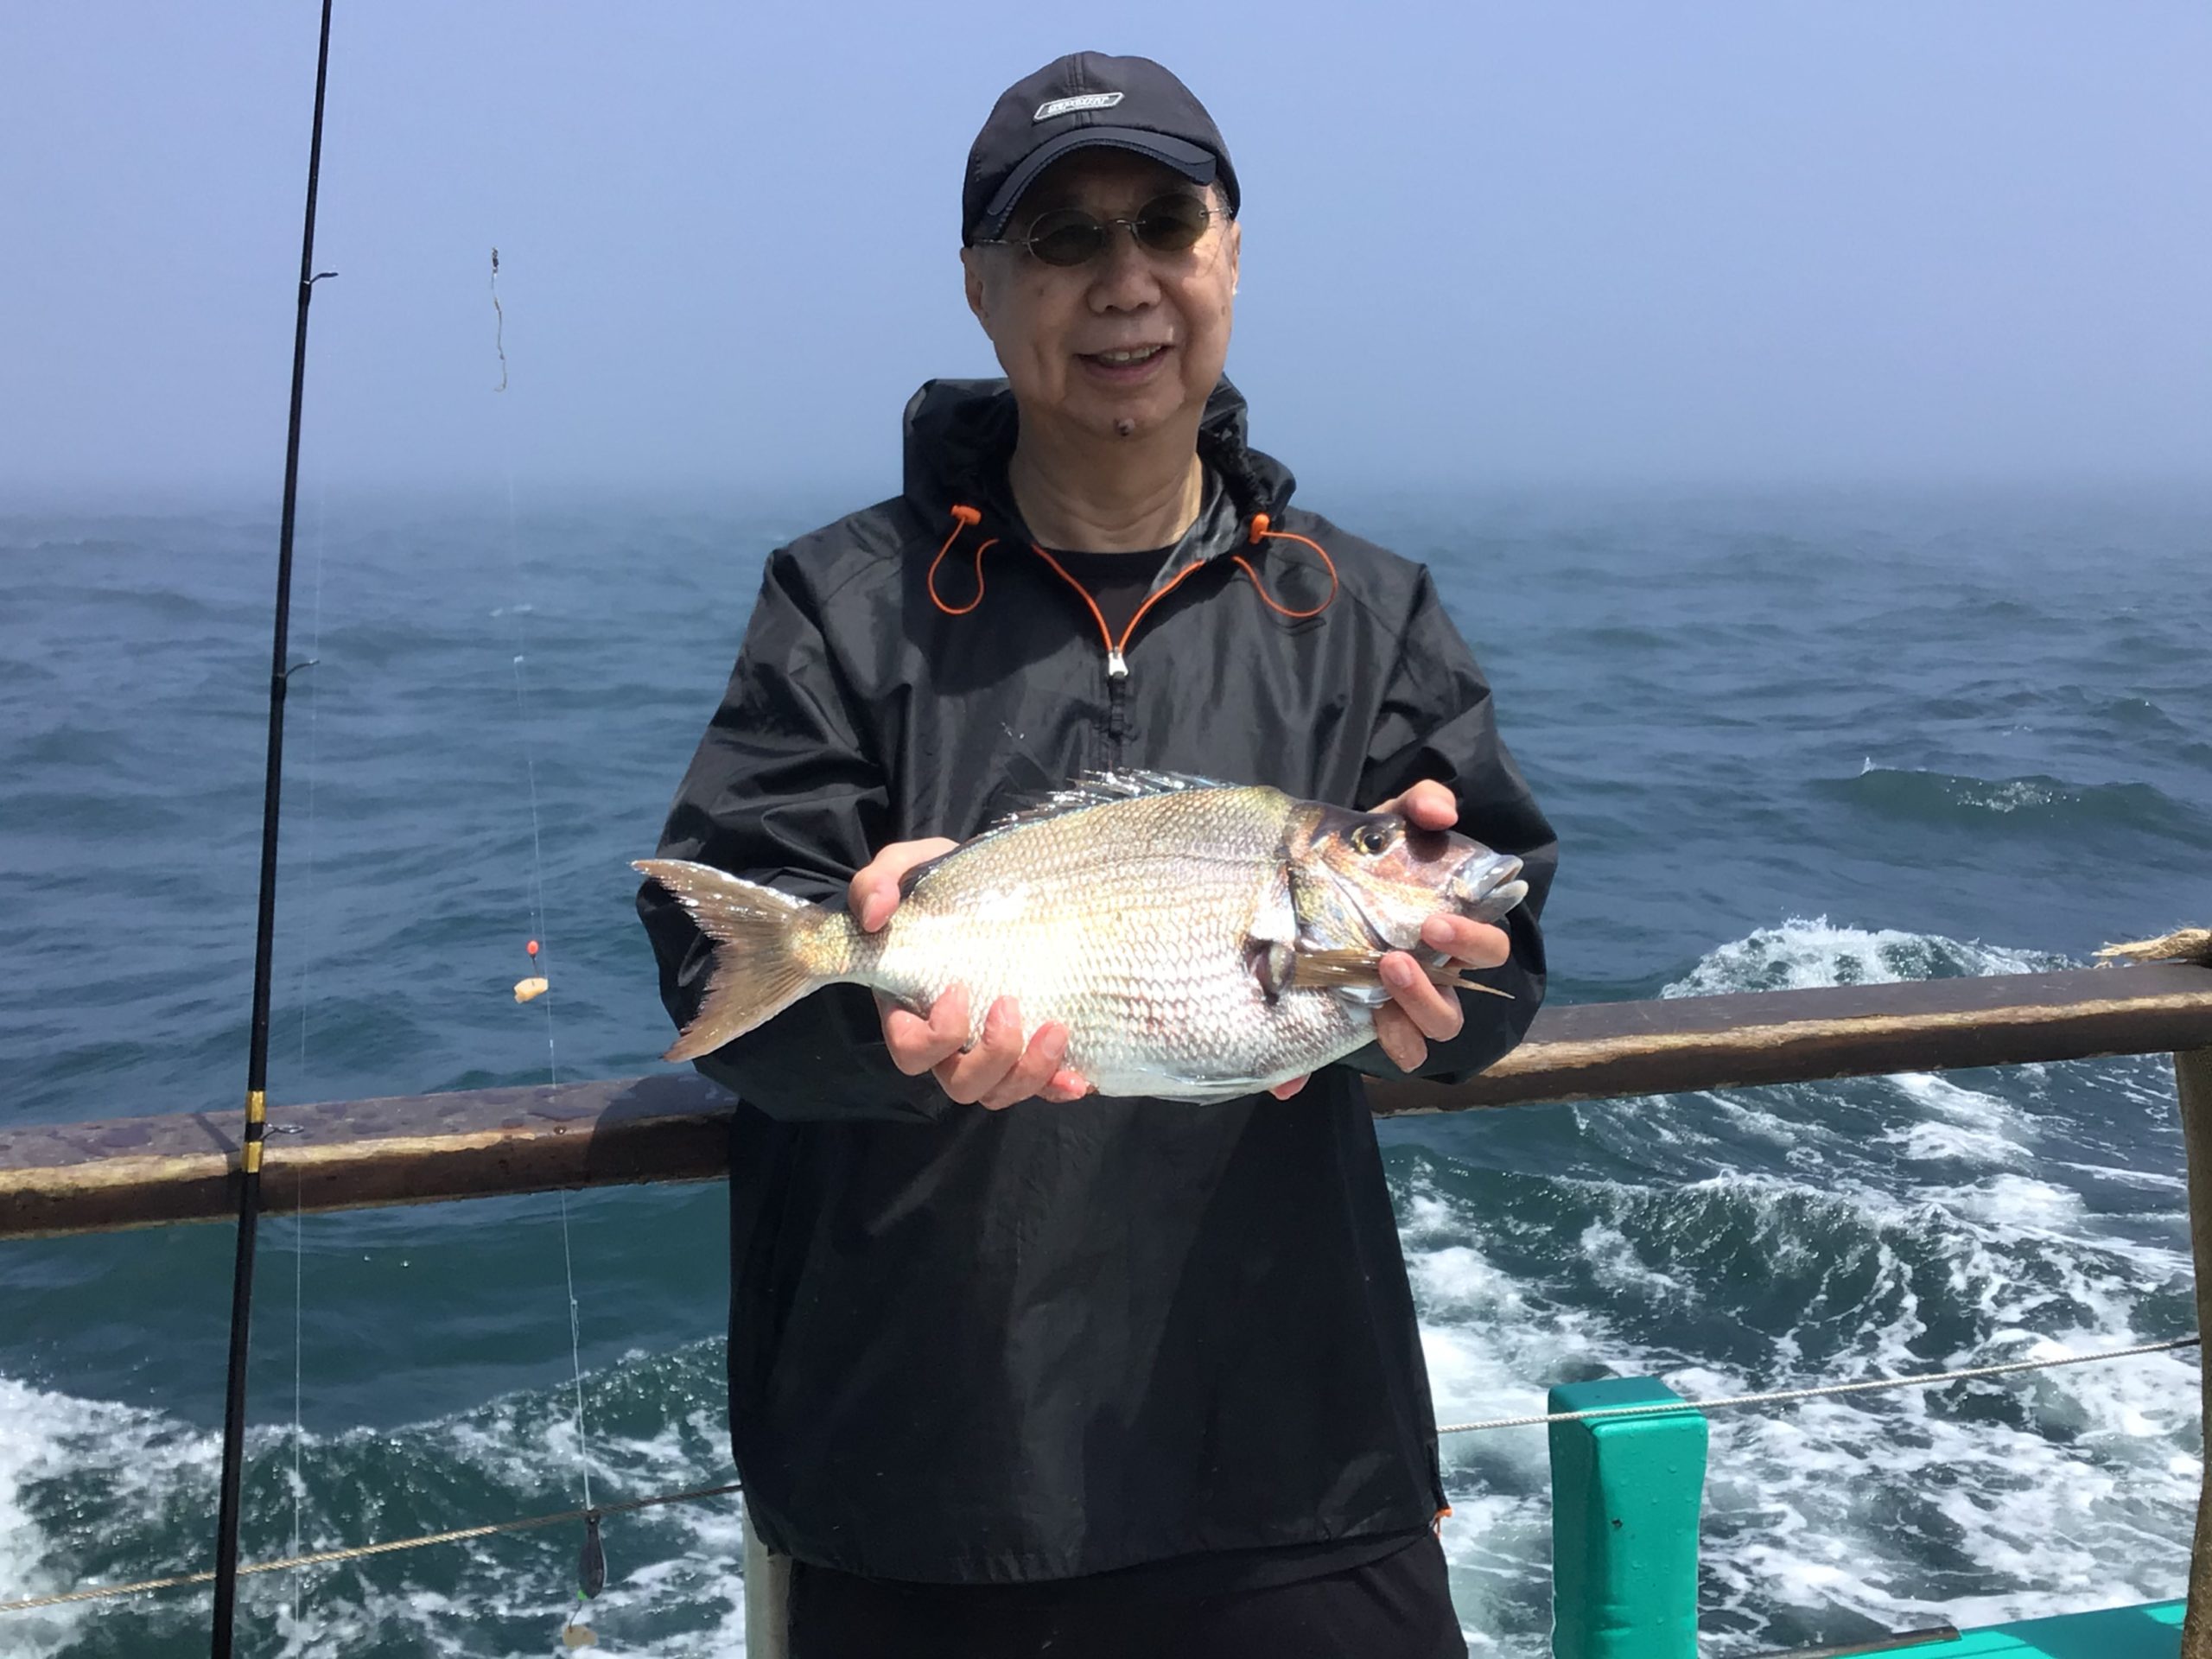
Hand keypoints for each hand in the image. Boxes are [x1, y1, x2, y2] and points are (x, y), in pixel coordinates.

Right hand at [852, 839, 1089, 1108]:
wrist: (988, 882)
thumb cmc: (939, 886)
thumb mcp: (902, 870)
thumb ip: (876, 885)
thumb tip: (874, 915)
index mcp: (910, 1007)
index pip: (911, 1051)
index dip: (936, 1036)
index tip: (958, 987)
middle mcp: (950, 1042)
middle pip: (960, 1084)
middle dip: (990, 1057)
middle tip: (1010, 1004)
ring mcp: (990, 1049)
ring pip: (1000, 1092)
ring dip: (1029, 1072)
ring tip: (1056, 1029)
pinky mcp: (1030, 1046)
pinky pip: (1042, 1085)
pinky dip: (1058, 1086)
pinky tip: (1080, 1077)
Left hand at [1267, 782, 1512, 1093]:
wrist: (1313, 873)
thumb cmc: (1369, 855)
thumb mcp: (1391, 822)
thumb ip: (1420, 804)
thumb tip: (1442, 809)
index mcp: (1448, 936)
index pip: (1487, 953)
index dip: (1473, 943)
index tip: (1436, 922)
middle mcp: (1429, 980)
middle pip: (1455, 1011)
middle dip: (1430, 991)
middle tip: (1394, 959)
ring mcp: (1390, 1007)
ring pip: (1419, 1043)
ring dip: (1401, 1025)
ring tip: (1368, 986)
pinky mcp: (1344, 1024)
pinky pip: (1333, 1059)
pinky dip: (1307, 1071)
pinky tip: (1287, 1080)